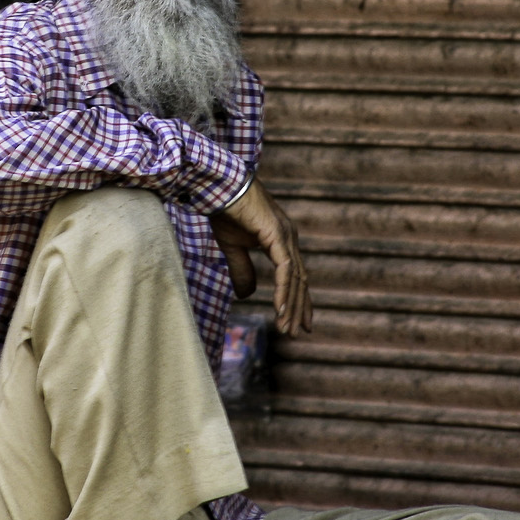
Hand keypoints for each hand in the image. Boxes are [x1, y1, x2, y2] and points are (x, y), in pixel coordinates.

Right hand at [212, 179, 311, 336]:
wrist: (219, 186)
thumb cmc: (225, 210)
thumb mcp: (233, 248)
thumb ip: (242, 270)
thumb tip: (247, 296)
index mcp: (281, 240)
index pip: (295, 276)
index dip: (297, 299)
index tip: (298, 321)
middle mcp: (289, 239)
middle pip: (300, 281)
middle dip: (300, 308)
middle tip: (298, 333)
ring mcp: (286, 237)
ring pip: (295, 279)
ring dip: (291, 306)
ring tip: (288, 329)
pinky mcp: (277, 236)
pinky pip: (285, 270)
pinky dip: (284, 292)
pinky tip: (281, 310)